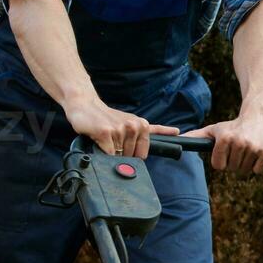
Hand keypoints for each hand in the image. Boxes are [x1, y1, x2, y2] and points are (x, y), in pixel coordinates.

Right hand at [64, 94, 180, 158]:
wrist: (85, 106)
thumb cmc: (109, 117)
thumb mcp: (135, 121)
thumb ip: (154, 130)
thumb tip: (177, 133)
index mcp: (143, 125)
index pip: (143, 153)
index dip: (133, 156)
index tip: (124, 149)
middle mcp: (134, 126)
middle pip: (130, 157)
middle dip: (119, 154)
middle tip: (111, 141)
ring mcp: (120, 130)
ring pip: (118, 156)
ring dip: (109, 152)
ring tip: (105, 138)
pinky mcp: (105, 133)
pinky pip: (108, 154)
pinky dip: (102, 153)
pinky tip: (98, 140)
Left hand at [182, 112, 262, 173]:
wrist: (260, 116)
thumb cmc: (233, 126)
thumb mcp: (214, 129)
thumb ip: (195, 136)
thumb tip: (176, 140)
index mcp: (224, 138)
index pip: (218, 166)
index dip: (222, 161)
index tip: (227, 152)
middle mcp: (239, 142)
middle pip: (232, 168)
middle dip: (234, 162)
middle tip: (239, 149)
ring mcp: (254, 147)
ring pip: (244, 170)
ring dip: (246, 164)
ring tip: (247, 150)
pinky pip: (257, 170)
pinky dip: (257, 165)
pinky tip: (256, 152)